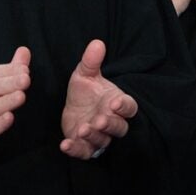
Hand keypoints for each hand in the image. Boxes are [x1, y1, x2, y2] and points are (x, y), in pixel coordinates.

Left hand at [60, 40, 137, 159]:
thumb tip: (97, 42)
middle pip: (119, 127)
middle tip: (100, 119)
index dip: (124, 106)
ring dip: (94, 136)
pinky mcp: (85, 146)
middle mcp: (112, 122)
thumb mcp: (85, 74)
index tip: (114, 102)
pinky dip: (76, 150)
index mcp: (118, 104)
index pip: (129, 107)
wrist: (74, 108)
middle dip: (110, 124)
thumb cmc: (86, 91)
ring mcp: (100, 136)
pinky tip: (65, 144)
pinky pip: (84, 152)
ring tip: (83, 128)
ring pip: (102, 140)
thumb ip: (91, 61)